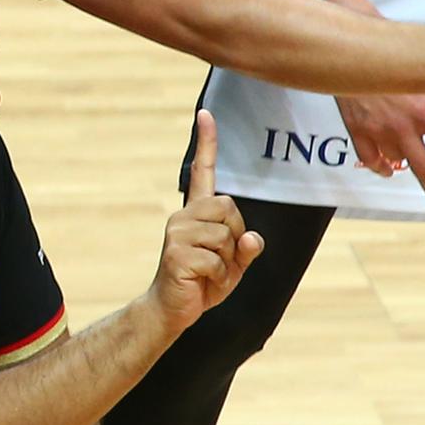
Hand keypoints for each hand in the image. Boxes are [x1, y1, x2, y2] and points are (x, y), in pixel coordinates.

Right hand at [156, 111, 263, 327]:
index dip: (207, 143)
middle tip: (220, 258)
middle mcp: (184, 216)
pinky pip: (217, 261)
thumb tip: (251, 237)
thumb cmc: (204, 283)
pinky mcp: (176, 253)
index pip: (204, 171)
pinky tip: (203, 283)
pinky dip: (220, 278)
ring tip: (209, 273)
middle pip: (229, 208)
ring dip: (228, 262)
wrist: (173, 309)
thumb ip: (246, 249)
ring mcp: (177, 233)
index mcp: (197, 213)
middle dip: (235, 236)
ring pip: (226, 236)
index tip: (206, 114)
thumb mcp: (234, 265)